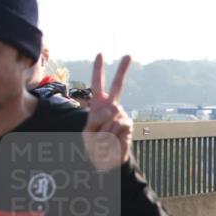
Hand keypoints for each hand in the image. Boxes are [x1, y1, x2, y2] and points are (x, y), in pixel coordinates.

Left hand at [83, 53, 132, 171]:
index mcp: (99, 105)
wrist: (108, 161)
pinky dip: (109, 136)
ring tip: (103, 140)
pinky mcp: (128, 125)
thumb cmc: (95, 145)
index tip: (100, 54)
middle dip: (122, 70)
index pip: (98, 85)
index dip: (98, 70)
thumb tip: (112, 108)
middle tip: (128, 54)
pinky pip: (115, 126)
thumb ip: (95, 119)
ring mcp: (122, 115)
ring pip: (109, 116)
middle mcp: (113, 106)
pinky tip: (111, 142)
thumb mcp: (87, 132)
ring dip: (102, 131)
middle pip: (118, 86)